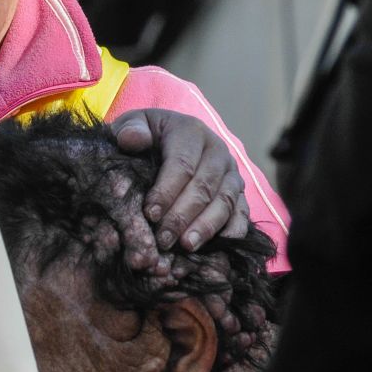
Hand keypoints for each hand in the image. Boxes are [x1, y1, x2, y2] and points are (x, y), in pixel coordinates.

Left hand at [112, 108, 248, 253]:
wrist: (165, 138)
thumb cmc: (146, 136)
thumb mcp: (132, 125)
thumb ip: (130, 129)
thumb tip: (133, 139)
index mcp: (191, 131)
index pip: (182, 164)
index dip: (167, 191)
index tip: (150, 214)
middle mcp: (217, 150)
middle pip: (204, 186)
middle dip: (182, 216)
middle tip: (163, 239)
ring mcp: (231, 172)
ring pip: (225, 201)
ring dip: (206, 226)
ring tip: (187, 246)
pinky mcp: (239, 192)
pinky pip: (242, 212)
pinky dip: (234, 230)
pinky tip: (219, 247)